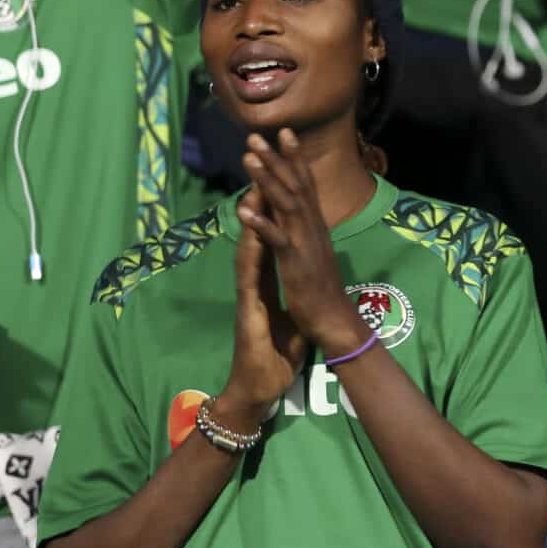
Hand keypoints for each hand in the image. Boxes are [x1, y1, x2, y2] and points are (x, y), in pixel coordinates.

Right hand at [216, 189, 308, 420]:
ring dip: (252, 213)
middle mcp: (255, 280)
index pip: (273, 236)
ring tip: (255, 180)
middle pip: (258, 232)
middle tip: (264, 160)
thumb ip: (288, 296)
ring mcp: (249, 291)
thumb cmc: (273, 355)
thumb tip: (299, 283)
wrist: (258, 386)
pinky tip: (249, 226)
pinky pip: (249, 271)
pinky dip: (250, 248)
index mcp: (268, 280)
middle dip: (261, 196)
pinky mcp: (248, 305)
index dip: (278, 207)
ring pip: (250, 244)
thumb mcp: (288, 317)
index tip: (285, 176)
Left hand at [236, 131, 369, 356]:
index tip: (284, 134)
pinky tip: (245, 210)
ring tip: (249, 159)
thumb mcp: (315, 253)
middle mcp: (312, 228)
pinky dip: (261, 223)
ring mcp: (305, 244)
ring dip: (267, 180)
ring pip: (285, 205)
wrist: (335, 319)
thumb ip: (307, 230)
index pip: (305, 185)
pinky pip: (277, 239)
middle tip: (256, 136)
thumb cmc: (323, 290)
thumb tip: (300, 212)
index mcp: (315, 226)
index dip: (294, 158)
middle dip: (276, 159)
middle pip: (294, 186)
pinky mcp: (296, 263)